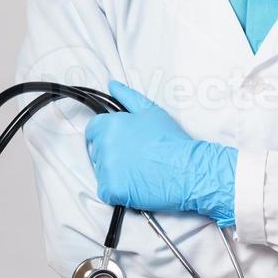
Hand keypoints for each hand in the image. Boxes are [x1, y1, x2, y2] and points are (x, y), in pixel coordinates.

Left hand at [84, 81, 237, 226]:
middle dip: (113, 152)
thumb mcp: (150, 110)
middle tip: (136, 155)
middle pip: (98, 150)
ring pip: (102, 171)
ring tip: (139, 169)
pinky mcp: (110, 190)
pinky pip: (107, 191)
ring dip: (116, 171)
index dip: (107, 134)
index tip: (121, 140)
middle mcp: (104, 146)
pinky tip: (136, 183)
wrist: (185, 168)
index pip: (93, 129)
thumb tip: (112, 86)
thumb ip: (126, 96)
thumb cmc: (170, 140)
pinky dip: (118, 190)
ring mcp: (106, 169)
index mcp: (110, 125)